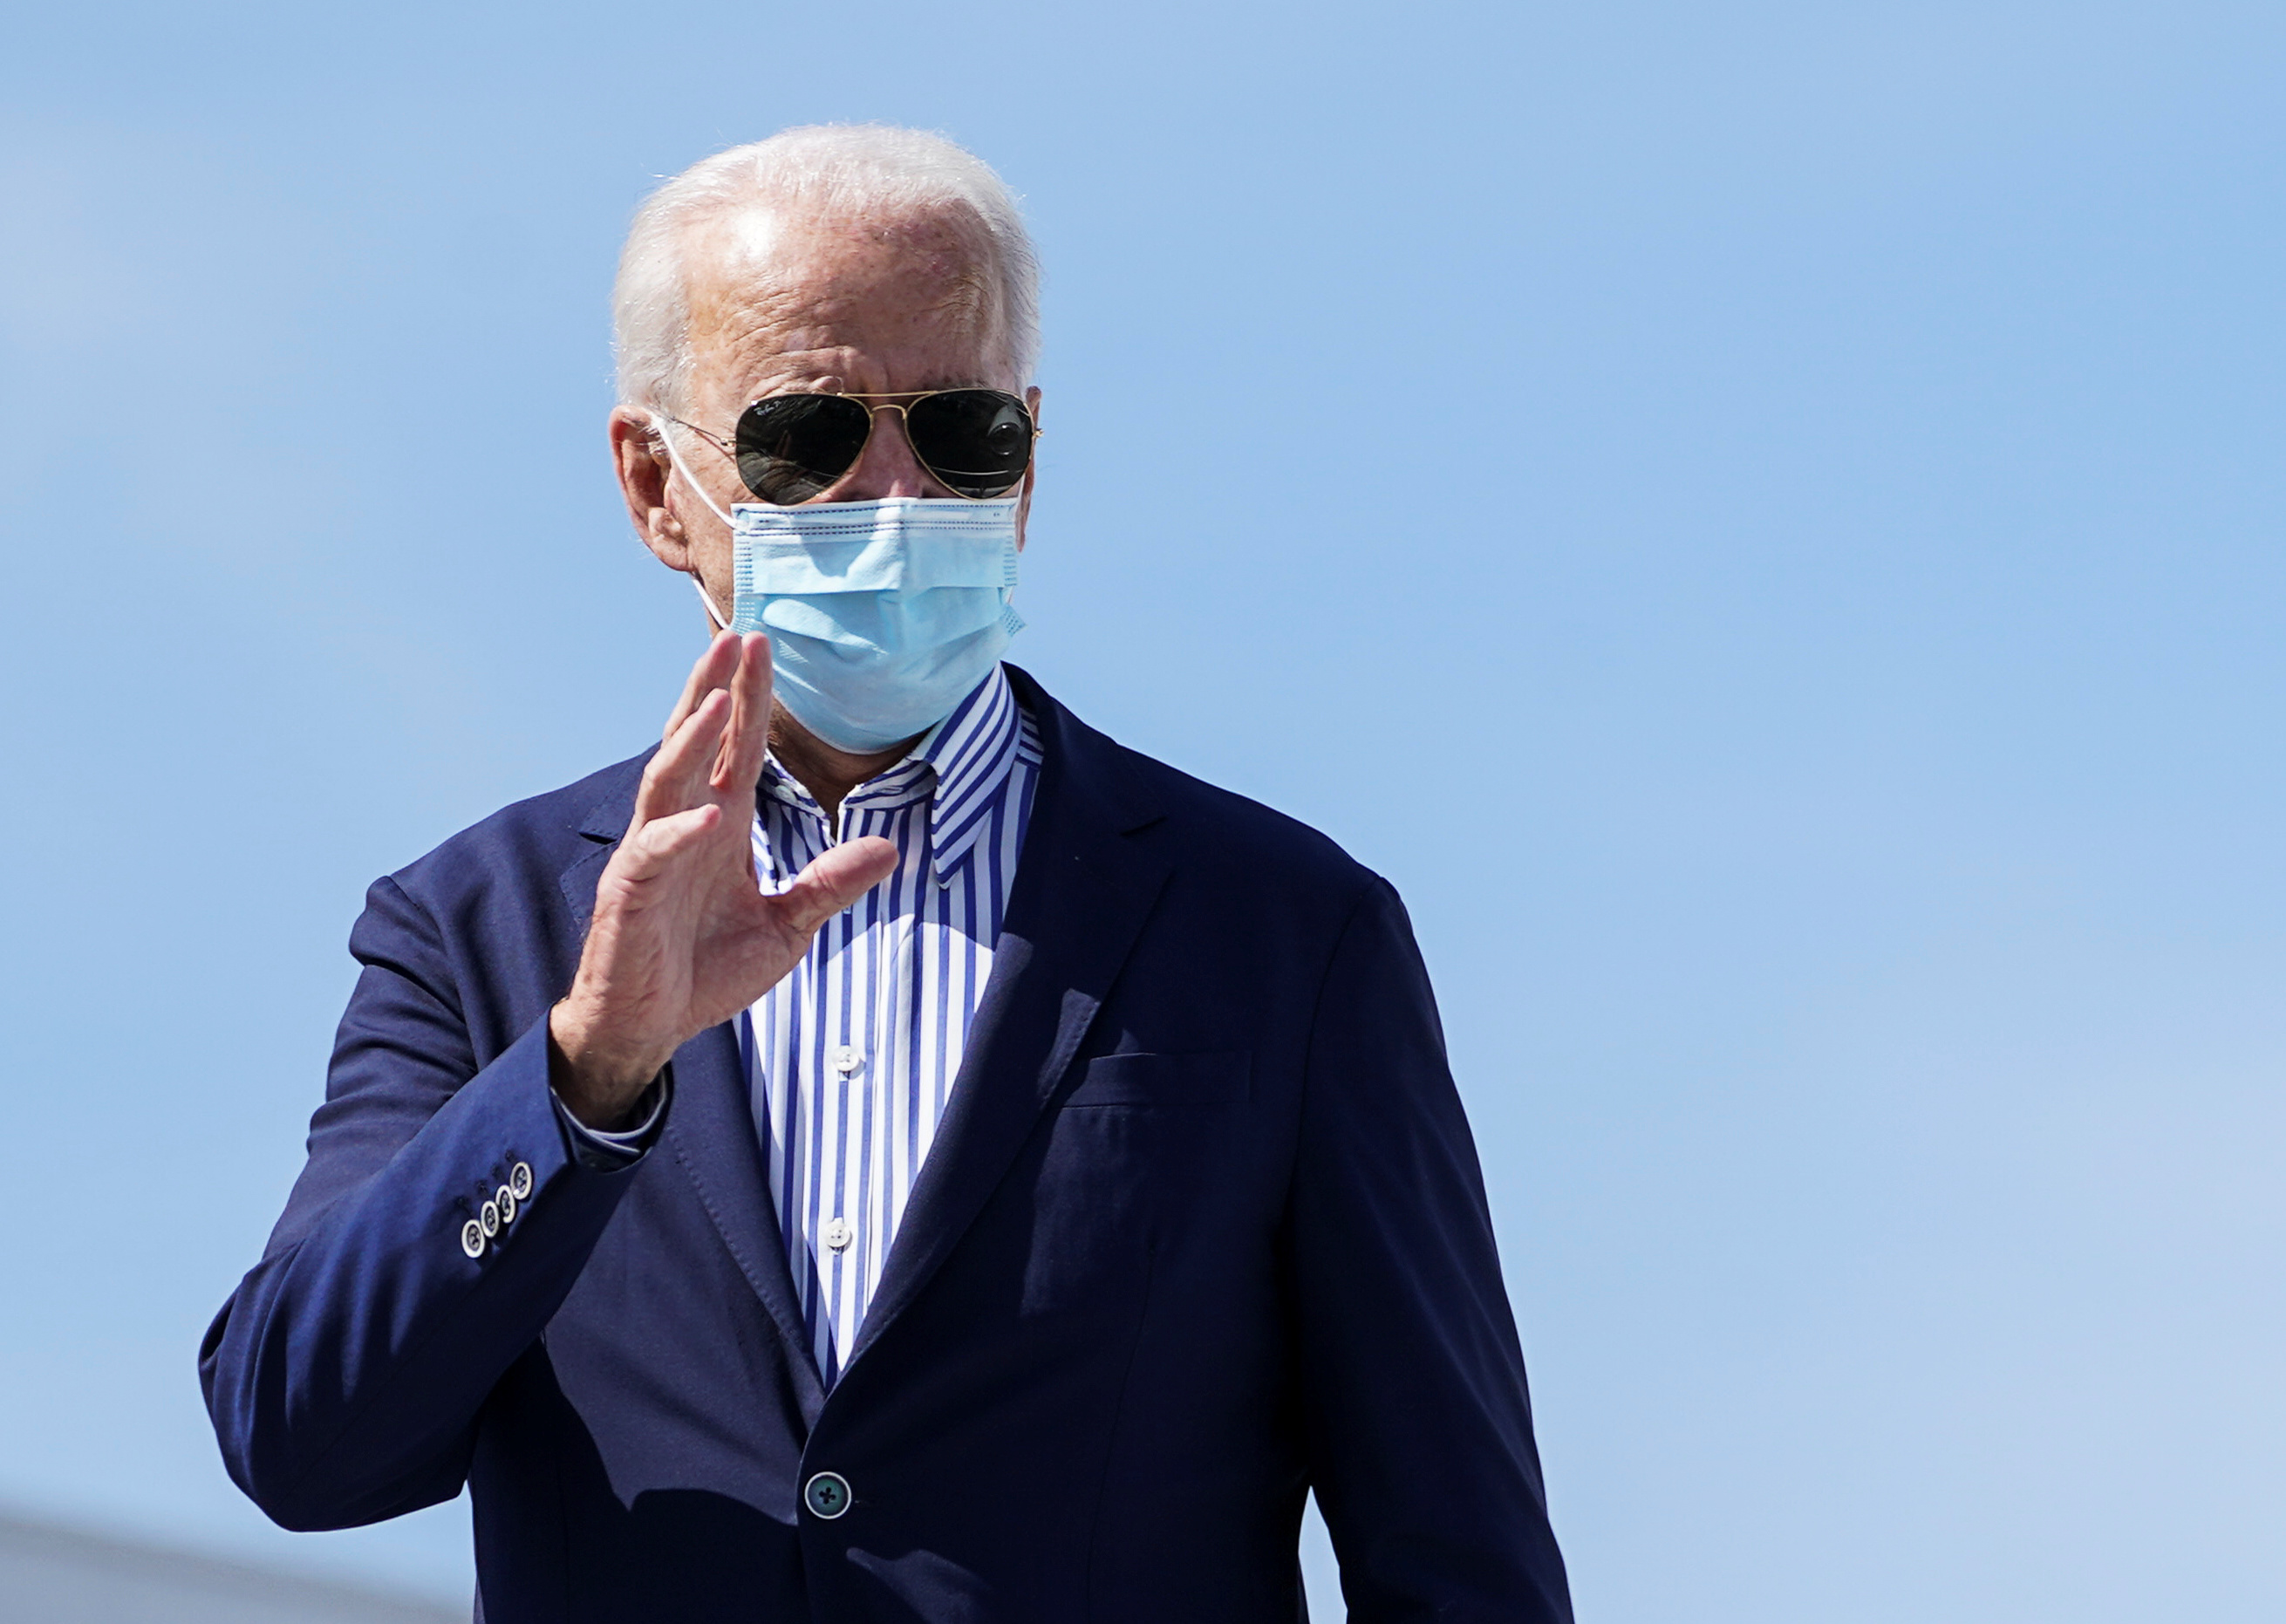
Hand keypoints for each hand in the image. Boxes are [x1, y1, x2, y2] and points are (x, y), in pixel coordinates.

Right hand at [548, 632, 897, 1127]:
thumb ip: (829, 886)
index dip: (748, 699)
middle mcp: (682, 826)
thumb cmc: (705, 970)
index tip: (763, 645)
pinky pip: (653, 855)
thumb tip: (889, 848)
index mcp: (719, 825)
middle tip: (735, 638)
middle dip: (712, 690)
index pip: (737, 749)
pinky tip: (707, 814)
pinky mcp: (630, 894)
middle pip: (695, 742)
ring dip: (689, 740)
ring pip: (665, 780)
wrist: (651, 1027)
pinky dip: (678, 834)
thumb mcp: (786, 927)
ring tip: (713, 700)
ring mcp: (652, 856)